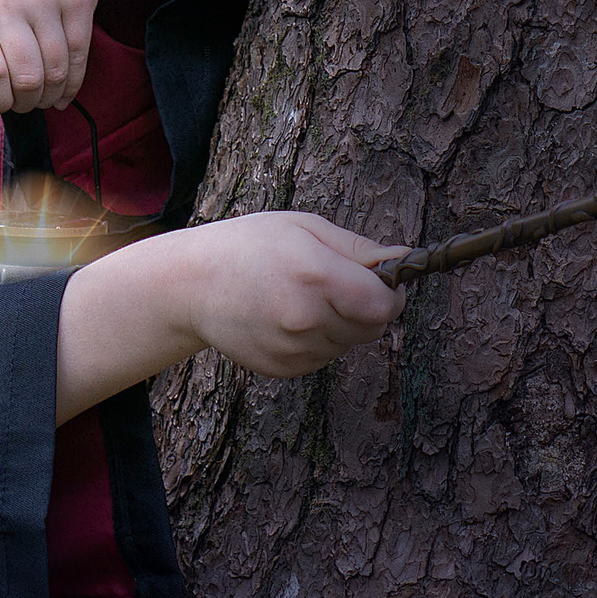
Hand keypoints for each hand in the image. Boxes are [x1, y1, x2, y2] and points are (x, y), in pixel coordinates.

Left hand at [0, 0, 96, 112]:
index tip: (0, 104)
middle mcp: (8, 3)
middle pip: (26, 78)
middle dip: (27, 103)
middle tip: (26, 104)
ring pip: (55, 71)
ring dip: (50, 95)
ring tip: (44, 97)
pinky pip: (79, 56)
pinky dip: (72, 83)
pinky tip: (63, 91)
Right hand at [178, 213, 406, 378]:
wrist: (191, 285)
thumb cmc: (249, 246)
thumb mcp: (305, 228)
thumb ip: (359, 249)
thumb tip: (405, 260)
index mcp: (316, 276)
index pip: (383, 305)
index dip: (391, 293)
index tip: (382, 281)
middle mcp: (306, 319)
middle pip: (372, 328)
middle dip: (367, 307)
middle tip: (338, 283)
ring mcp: (293, 349)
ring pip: (349, 344)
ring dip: (342, 324)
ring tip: (305, 297)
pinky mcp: (284, 369)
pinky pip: (324, 356)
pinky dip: (319, 339)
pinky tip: (290, 316)